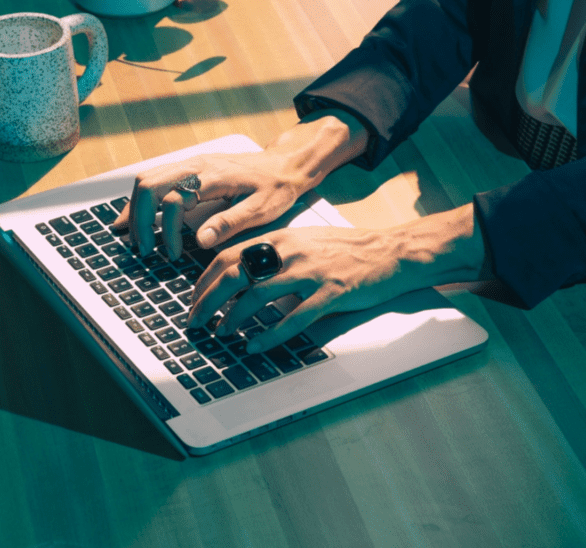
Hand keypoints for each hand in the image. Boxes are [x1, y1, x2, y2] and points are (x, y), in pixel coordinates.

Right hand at [112, 152, 305, 259]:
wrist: (284, 165)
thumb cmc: (275, 188)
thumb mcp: (261, 210)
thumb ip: (230, 223)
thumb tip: (201, 239)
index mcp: (213, 177)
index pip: (173, 200)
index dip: (168, 231)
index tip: (172, 254)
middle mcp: (196, 165)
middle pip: (149, 186)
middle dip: (140, 219)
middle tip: (144, 249)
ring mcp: (190, 163)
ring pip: (146, 180)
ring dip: (136, 209)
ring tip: (137, 238)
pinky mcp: (189, 167)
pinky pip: (154, 178)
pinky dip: (141, 199)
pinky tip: (137, 217)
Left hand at [188, 205, 489, 353]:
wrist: (391, 251)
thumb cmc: (346, 250)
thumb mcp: (304, 242)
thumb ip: (273, 255)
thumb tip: (241, 274)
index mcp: (280, 238)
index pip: (229, 257)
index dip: (205, 281)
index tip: (194, 300)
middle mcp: (289, 252)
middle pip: (234, 275)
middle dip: (208, 301)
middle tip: (196, 322)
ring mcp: (310, 272)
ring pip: (257, 296)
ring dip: (233, 318)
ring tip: (222, 334)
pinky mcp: (330, 293)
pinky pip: (294, 318)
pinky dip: (270, 334)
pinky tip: (256, 345)